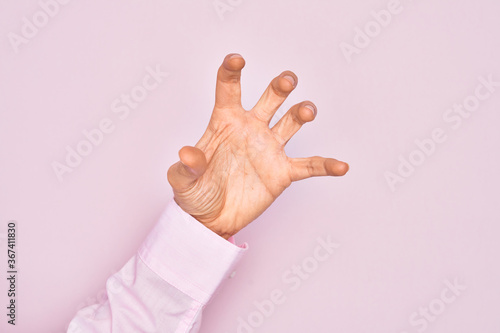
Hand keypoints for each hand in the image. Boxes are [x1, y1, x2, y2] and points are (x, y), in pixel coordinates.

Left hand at [167, 54, 348, 238]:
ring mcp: (269, 149)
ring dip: (301, 113)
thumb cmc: (195, 194)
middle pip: (270, 98)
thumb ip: (186, 167)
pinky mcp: (282, 172)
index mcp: (225, 122)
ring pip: (291, 122)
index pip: (229, 89)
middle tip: (287, 81)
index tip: (237, 60)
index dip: (232, 71)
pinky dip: (325, 166)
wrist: (211, 219)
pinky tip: (340, 167)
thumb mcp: (183, 181)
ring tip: (306, 111)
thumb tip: (188, 154)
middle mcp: (251, 129)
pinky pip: (309, 166)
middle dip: (281, 86)